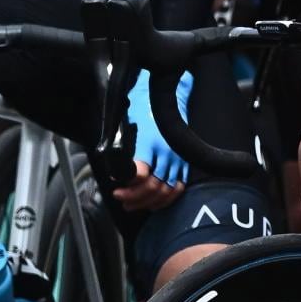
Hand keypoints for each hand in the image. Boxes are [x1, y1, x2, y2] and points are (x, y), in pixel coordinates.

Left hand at [118, 71, 190, 208]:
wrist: (166, 98)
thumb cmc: (142, 110)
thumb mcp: (126, 126)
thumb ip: (123, 151)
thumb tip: (116, 173)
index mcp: (149, 143)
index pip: (142, 174)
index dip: (130, 186)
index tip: (117, 188)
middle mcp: (165, 153)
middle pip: (154, 187)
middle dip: (135, 197)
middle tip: (121, 198)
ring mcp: (177, 158)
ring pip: (166, 190)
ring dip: (148, 201)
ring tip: (133, 204)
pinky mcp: (184, 161)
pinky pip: (179, 187)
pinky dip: (166, 199)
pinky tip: (154, 202)